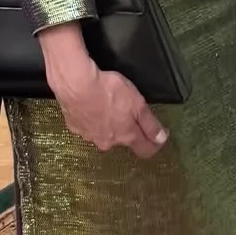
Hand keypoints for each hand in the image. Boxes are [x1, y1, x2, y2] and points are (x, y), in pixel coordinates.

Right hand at [51, 63, 168, 159]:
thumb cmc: (109, 91)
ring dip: (107, 124)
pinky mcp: (75, 127)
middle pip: (123, 141)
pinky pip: (87, 126)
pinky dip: (91, 119)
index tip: (158, 136)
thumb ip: (150, 123)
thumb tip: (161, 139)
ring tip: (107, 105)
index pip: (144, 150)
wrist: (76, 84)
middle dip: (127, 129)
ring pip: (103, 134)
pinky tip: (91, 105)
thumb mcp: (138, 104)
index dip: (153, 144)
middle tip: (127, 110)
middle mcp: (108, 142)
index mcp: (126, 135)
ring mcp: (89, 136)